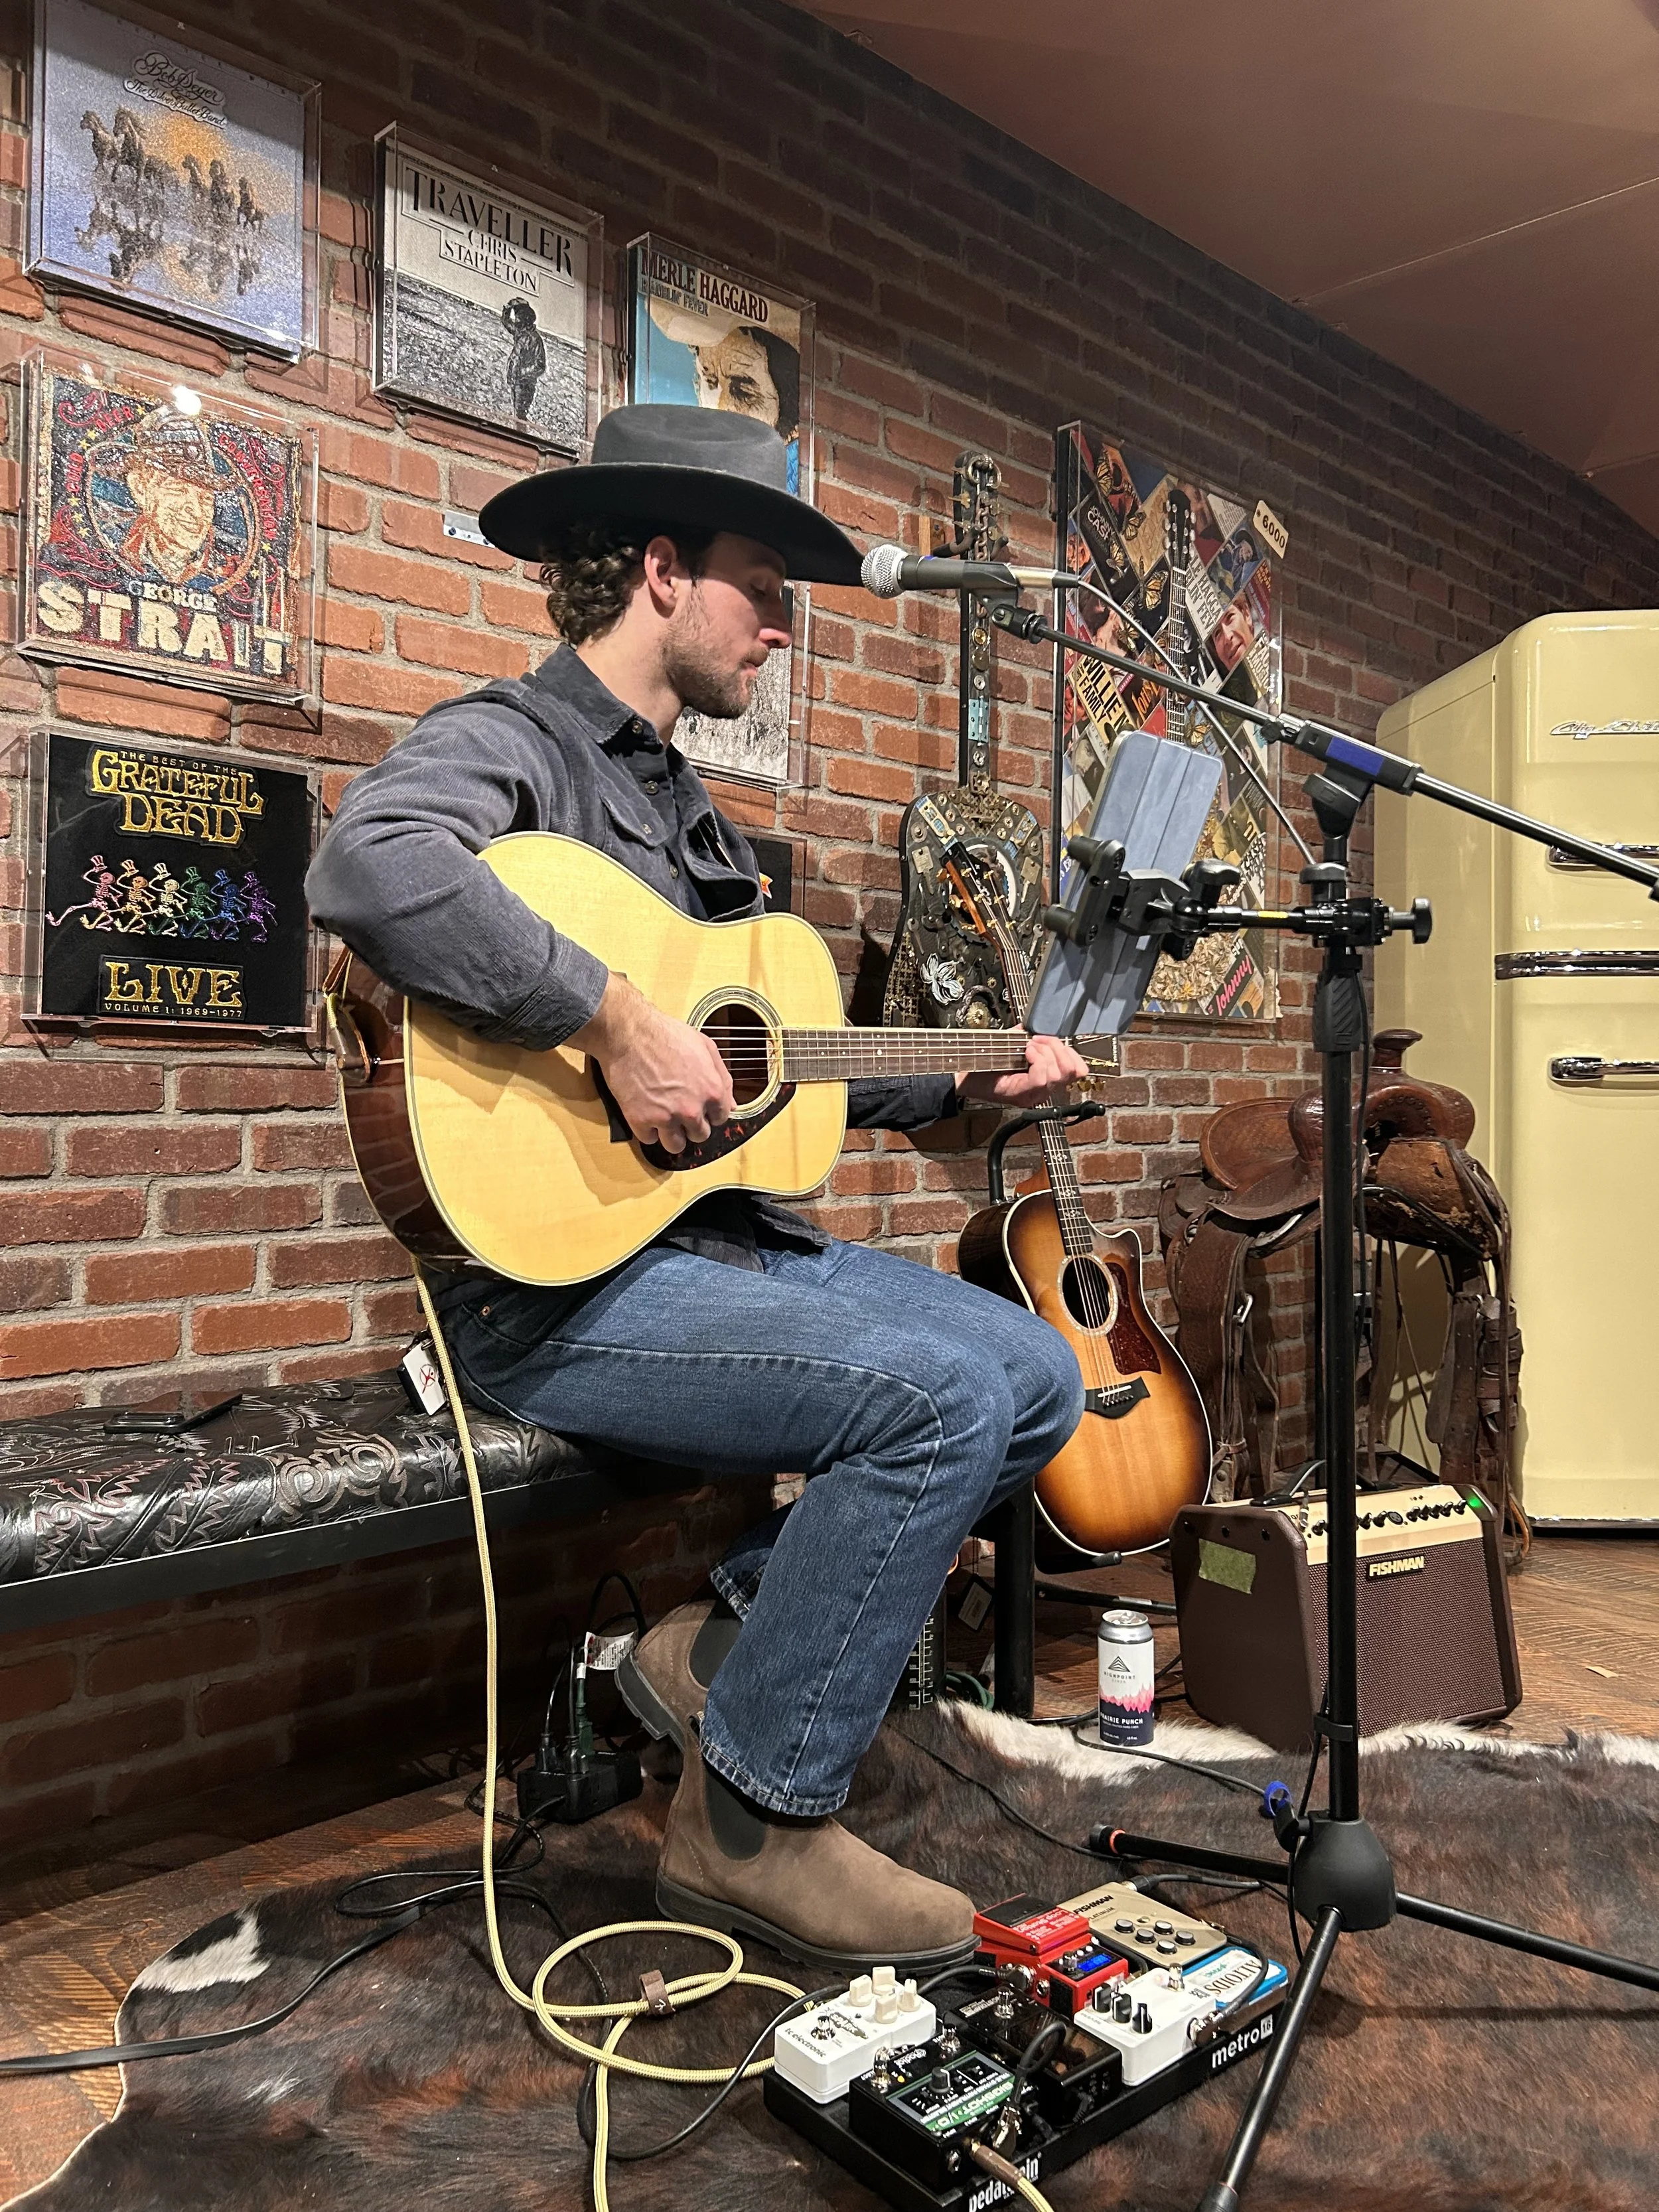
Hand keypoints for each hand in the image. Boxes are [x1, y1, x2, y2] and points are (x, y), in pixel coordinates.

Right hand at [569, 976, 734, 1153]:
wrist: (629, 1032)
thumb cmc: (667, 1034)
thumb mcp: (706, 1047)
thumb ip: (723, 1078)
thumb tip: (733, 1105)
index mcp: (712, 1091)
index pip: (721, 1119)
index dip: (709, 1111)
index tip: (699, 1105)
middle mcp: (691, 1109)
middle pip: (700, 1135)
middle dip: (692, 1124)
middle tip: (680, 1109)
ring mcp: (665, 1117)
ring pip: (676, 1146)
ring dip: (672, 1135)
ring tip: (665, 1119)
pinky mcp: (640, 1120)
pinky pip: (649, 1139)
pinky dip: (647, 1130)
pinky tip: (646, 1114)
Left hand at [955, 1032, 1090, 1108]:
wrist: (965, 1077)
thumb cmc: (986, 1064)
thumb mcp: (1012, 1045)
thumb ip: (1026, 1036)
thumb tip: (1032, 1026)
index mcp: (1047, 1079)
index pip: (1079, 1070)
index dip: (1069, 1051)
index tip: (1047, 1039)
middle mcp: (1045, 1090)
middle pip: (1072, 1071)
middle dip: (1057, 1048)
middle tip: (1036, 1041)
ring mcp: (1035, 1095)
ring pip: (1058, 1074)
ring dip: (1044, 1053)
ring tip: (1028, 1047)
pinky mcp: (1023, 1095)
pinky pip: (1041, 1078)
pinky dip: (1036, 1060)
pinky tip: (1025, 1053)